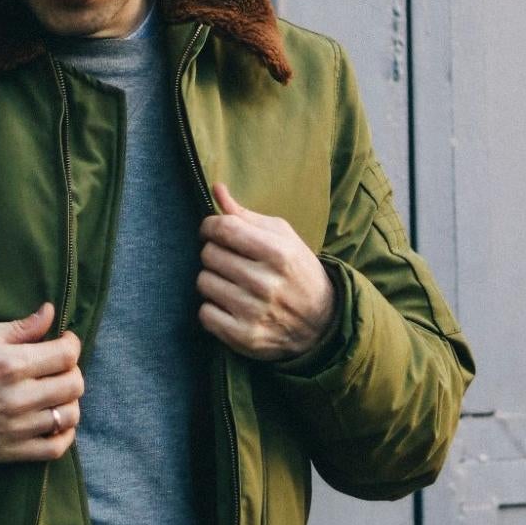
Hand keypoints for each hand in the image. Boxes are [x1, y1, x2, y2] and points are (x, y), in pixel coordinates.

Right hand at [0, 302, 84, 463]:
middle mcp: (18, 397)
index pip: (66, 354)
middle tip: (60, 367)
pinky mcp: (13, 451)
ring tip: (57, 394)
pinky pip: (56, 448)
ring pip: (70, 415)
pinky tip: (56, 422)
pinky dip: (65, 434)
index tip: (65, 342)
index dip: (71, 344)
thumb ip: (19, 327)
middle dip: (72, 371)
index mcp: (10, 364)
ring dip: (70, 401)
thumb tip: (50, 312)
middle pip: (73, 384)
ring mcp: (17, 427)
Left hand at [197, 182, 338, 362]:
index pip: (223, 228)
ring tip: (233, 284)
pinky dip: (212, 308)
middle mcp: (266, 283)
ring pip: (203, 282)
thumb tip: (216, 188)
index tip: (214, 231)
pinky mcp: (244, 336)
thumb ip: (245, 215)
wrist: (321, 321)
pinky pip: (204, 313)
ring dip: (213, 280)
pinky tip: (230, 306)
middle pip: (209, 254)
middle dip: (215, 253)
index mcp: (278, 252)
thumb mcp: (282, 237)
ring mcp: (254, 312)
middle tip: (231, 261)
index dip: (210, 226)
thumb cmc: (296, 270)